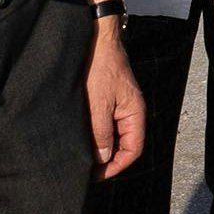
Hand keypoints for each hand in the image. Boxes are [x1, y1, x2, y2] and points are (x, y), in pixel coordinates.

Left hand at [86, 25, 145, 179]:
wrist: (95, 39)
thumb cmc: (100, 68)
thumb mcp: (98, 105)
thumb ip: (101, 134)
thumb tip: (102, 159)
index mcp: (134, 113)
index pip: (133, 150)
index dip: (116, 166)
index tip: (96, 175)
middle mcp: (129, 111)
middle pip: (123, 145)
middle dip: (106, 159)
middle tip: (85, 169)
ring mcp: (118, 105)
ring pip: (112, 135)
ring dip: (98, 146)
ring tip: (79, 154)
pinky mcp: (106, 99)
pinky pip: (104, 123)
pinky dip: (93, 133)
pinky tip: (79, 135)